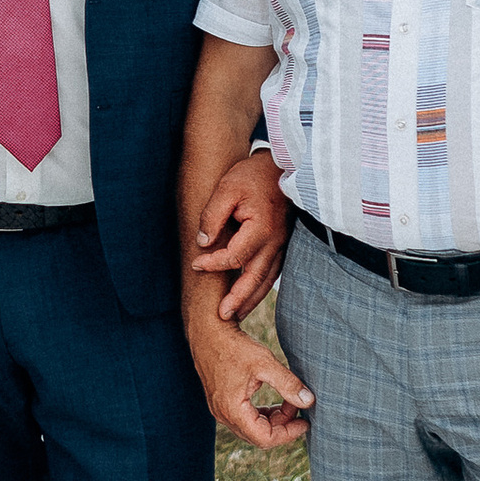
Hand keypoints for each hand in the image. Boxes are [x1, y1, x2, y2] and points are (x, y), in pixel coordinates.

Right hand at [186, 313, 312, 450]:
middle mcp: (223, 415)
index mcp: (232, 410)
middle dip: (282, 426)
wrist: (207, 330)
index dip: (288, 434)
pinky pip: (245, 419)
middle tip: (299, 408)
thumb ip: (287, 383)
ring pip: (252, 429)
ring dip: (274, 421)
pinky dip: (262, 415)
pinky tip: (276, 402)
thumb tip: (309, 401)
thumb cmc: (233, 345)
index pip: (264, 438)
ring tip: (290, 402)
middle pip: (258, 437)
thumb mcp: (264, 362)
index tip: (305, 422)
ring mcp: (220, 409)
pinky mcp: (221, 402)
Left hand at [189, 149, 289, 325]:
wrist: (282, 164)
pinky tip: (251, 295)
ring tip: (236, 314)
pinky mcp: (284, 244)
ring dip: (251, 298)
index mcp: (261, 228)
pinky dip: (261, 287)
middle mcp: (276, 241)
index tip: (195, 264)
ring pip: (268, 279)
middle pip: (256, 278)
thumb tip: (203, 242)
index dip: (213, 264)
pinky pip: (273, 271)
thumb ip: (212, 216)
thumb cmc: (253, 175)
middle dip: (238, 299)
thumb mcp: (227, 188)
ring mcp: (283, 244)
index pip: (234, 257)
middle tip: (222, 316)